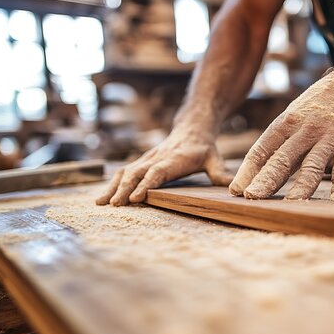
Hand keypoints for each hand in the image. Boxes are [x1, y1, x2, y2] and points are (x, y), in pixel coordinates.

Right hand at [96, 121, 232, 205]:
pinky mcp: (141, 162)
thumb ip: (220, 173)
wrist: (192, 128)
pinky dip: (112, 184)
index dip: (146, 184)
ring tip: (101, 203)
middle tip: (115, 205)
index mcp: (173, 159)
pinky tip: (103, 198)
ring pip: (126, 172)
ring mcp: (147, 159)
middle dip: (124, 189)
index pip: (157, 172)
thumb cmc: (203, 147)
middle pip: (137, 173)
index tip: (135, 197)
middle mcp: (156, 158)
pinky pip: (124, 172)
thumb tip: (232, 188)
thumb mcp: (214, 159)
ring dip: (113, 187)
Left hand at [229, 71, 333, 201]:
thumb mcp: (294, 116)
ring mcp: (327, 138)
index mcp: (285, 123)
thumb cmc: (319, 105)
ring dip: (301, 187)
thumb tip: (258, 174)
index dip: (247, 171)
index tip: (236, 190)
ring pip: (311, 166)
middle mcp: (304, 130)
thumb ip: (281, 145)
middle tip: (251, 198)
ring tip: (290, 205)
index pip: (261, 149)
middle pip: (281, 159)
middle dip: (265, 180)